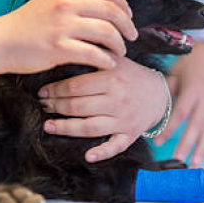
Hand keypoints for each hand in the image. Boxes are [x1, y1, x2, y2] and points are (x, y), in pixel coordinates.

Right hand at [0, 0, 137, 73]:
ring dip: (119, 44)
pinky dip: (106, 60)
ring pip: (106, 32)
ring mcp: (63, 25)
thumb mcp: (50, 0)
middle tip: (132, 36)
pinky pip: (93, 54)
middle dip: (127, 25)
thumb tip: (102, 4)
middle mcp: (66, 4)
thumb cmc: (25, 23)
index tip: (129, 16)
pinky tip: (108, 64)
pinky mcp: (59, 48)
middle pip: (111, 11)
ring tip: (120, 52)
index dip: (123, 4)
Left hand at [38, 57, 167, 161]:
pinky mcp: (130, 134)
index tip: (43, 91)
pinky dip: (102, 152)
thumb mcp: (117, 59)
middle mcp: (117, 99)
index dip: (56, 90)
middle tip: (43, 105)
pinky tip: (87, 156)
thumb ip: (97, 54)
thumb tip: (71, 47)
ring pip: (90, 127)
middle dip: (56, 107)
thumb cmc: (132, 75)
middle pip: (79, 106)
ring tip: (48, 126)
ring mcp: (124, 119)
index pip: (76, 86)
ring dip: (67, 128)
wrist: (161, 92)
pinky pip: (115, 146)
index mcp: (112, 78)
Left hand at [154, 41, 203, 165]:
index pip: (181, 113)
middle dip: (187, 144)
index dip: (170, 129)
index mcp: (193, 89)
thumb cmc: (190, 61)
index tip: (158, 141)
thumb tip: (151, 107)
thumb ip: (167, 91)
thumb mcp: (176, 72)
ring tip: (194, 163)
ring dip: (202, 148)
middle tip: (177, 160)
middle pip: (196, 125)